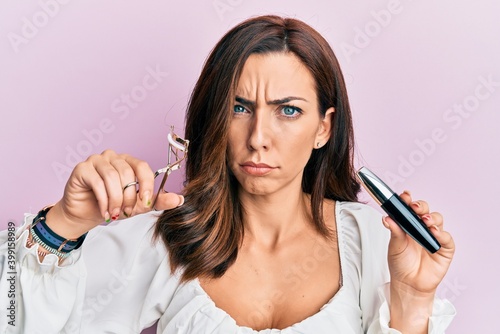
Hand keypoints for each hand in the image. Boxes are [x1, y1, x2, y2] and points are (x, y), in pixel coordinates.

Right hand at [46, 150, 183, 238]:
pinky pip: (97, 181)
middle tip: (126, 212)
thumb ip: (157, 201)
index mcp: (128, 162)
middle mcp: (113, 157)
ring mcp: (96, 160)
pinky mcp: (82, 168)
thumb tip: (179, 199)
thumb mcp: (137, 205)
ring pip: (112, 177)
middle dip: (129, 197)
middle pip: (128, 173)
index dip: (147, 185)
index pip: (143, 167)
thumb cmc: (111, 205)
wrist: (85, 215)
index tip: (146, 202)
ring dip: (116, 199)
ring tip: (114, 213)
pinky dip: (103, 199)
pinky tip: (105, 210)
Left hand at [382, 190, 454, 294]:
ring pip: (437, 220)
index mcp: (409, 224)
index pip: (410, 207)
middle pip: (425, 210)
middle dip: (421, 206)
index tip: (404, 196)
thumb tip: (386, 217)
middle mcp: (422, 227)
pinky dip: (441, 234)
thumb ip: (394, 231)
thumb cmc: (400, 263)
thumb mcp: (394, 245)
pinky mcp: (445, 248)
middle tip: (414, 207)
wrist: (408, 284)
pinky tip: (434, 233)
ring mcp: (434, 236)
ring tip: (424, 221)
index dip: (408, 200)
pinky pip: (446, 238)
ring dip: (431, 218)